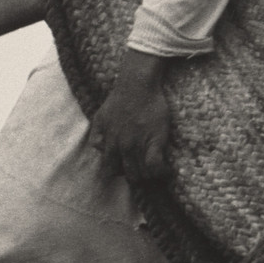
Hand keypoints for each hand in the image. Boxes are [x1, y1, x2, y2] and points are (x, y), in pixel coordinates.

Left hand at [88, 51, 171, 184]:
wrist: (137, 85)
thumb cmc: (119, 99)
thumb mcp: (100, 117)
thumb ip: (97, 135)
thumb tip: (99, 149)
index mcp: (109, 143)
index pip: (109, 171)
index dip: (117, 175)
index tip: (125, 171)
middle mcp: (122, 147)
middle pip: (128, 175)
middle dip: (136, 177)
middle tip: (144, 171)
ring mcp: (138, 145)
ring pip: (142, 174)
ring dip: (149, 176)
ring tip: (156, 171)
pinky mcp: (155, 141)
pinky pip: (156, 165)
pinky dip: (161, 172)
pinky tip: (167, 170)